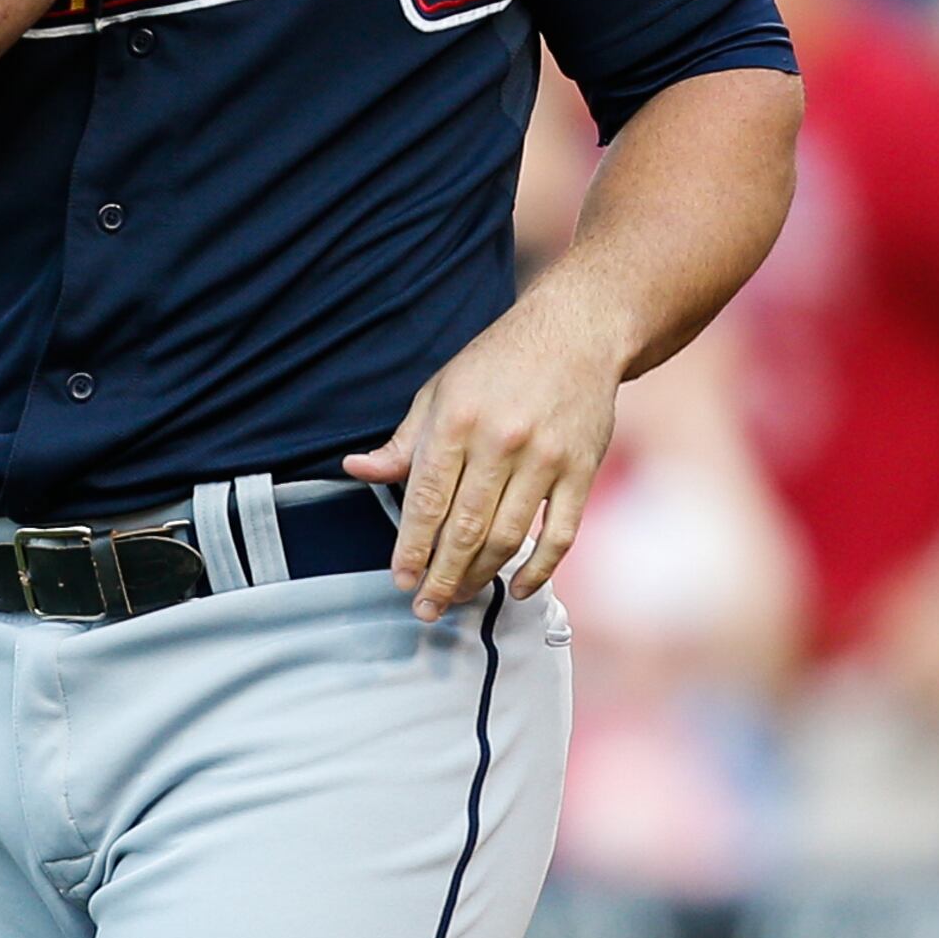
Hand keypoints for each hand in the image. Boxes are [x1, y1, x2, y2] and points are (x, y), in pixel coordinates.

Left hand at [345, 291, 626, 619]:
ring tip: (461, 597)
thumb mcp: (440, 390)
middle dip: (441, 577)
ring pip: (508, 537)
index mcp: (457, 420)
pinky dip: (540, 569)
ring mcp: (546, 458)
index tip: (401, 579)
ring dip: (481, 577)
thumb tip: (356, 469)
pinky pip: (561, 534)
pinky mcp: (582, 469)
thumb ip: (404, 440)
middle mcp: (501, 441)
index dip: (411, 548)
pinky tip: (520, 588)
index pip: (427, 500)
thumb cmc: (500, 361)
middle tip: (426, 608)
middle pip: (465, 529)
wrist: (575, 329)